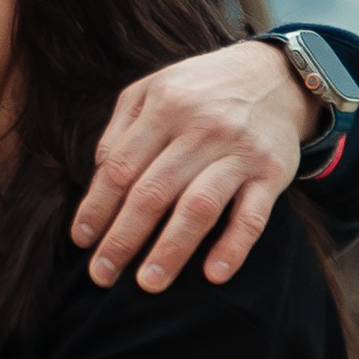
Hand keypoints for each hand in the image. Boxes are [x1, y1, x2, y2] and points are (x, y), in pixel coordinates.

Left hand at [70, 40, 314, 292]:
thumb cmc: (202, 90)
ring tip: (149, 283)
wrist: (276, 76)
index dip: (97, 206)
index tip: (82, 240)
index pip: (121, 167)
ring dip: (171, 250)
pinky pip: (252, 216)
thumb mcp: (155, 89)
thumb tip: (98, 178)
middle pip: (153, 192)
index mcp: (164, 106)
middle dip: (123, 239)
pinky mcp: (272, 172)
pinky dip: (234, 247)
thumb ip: (122, 130)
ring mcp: (239, 151)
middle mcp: (201, 128)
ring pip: (198, 207)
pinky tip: (214, 274)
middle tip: (103, 274)